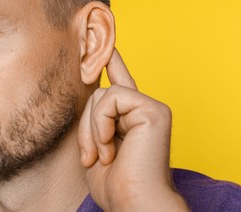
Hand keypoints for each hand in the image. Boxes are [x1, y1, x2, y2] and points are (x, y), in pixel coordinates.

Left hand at [78, 49, 187, 210]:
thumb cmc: (118, 183)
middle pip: (100, 92)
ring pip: (104, 94)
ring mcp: (152, 108)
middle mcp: (146, 109)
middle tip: (92, 156)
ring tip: (105, 155)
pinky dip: (102, 124)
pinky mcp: (153, 110)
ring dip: (93, 129)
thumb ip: (98, 117)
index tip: (109, 45)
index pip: (123, 84)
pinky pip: (112, 99)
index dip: (115, 63)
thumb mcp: (97, 146)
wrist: (135, 203)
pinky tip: (112, 145)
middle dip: (86, 125)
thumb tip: (93, 90)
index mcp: (135, 119)